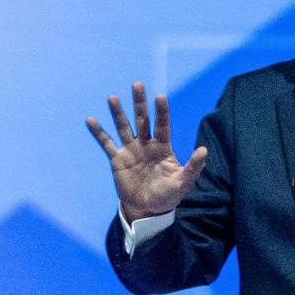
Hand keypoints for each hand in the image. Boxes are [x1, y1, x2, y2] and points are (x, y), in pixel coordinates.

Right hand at [86, 82, 207, 221]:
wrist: (147, 209)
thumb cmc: (168, 195)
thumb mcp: (183, 183)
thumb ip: (193, 167)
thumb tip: (203, 150)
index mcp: (163, 147)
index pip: (162, 125)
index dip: (161, 111)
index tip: (160, 96)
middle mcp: (146, 144)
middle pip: (142, 119)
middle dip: (140, 103)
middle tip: (137, 84)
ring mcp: (131, 150)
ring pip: (124, 127)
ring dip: (118, 113)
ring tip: (113, 97)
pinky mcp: (117, 159)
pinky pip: (106, 143)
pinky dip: (99, 132)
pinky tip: (91, 119)